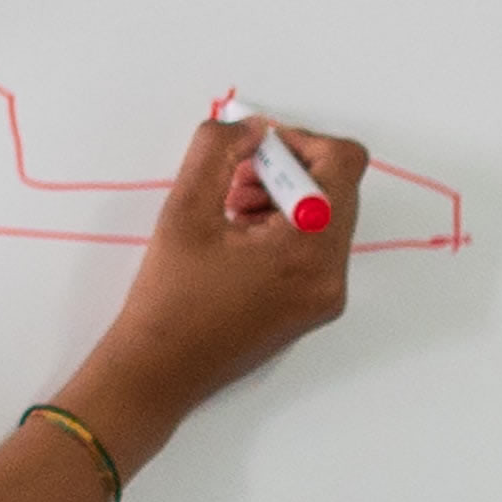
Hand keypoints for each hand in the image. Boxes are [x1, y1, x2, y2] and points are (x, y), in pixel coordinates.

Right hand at [62, 106, 367, 462]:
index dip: (299, 140)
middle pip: (338, 188)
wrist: (158, 374)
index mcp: (309, 248)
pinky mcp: (314, 308)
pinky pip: (316, 248)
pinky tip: (237, 243)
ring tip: (229, 215)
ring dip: (283, 200)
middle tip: (232, 183)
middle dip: (286, 172)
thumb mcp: (184, 210)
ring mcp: (327, 295)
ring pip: (327, 217)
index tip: (252, 149)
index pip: (342, 162)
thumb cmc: (167, 299)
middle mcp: (332, 274)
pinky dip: (284, 230)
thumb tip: (252, 128)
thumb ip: (217, 150)